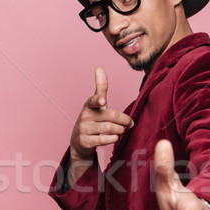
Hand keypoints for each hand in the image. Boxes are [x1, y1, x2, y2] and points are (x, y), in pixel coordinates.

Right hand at [69, 67, 133, 182]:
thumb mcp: (96, 103)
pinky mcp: (85, 141)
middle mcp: (85, 116)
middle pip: (110, 116)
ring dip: (120, 130)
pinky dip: (113, 139)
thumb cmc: (93, 119)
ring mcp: (84, 129)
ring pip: (109, 128)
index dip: (98, 100)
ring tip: (121, 130)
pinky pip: (104, 140)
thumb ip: (100, 87)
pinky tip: (114, 137)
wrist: (80, 141)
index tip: (102, 100)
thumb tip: (99, 68)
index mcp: (89, 105)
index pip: (93, 100)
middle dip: (123, 120)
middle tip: (129, 123)